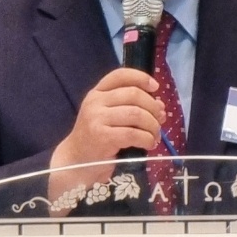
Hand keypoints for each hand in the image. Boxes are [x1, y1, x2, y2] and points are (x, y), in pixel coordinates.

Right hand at [48, 68, 164, 202]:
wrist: (76, 161)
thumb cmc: (96, 138)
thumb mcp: (109, 116)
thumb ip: (131, 107)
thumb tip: (160, 106)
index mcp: (97, 93)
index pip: (120, 75)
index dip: (141, 78)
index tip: (156, 87)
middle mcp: (95, 102)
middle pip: (134, 94)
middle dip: (153, 107)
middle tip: (159, 120)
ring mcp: (97, 119)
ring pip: (136, 114)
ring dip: (152, 125)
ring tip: (155, 135)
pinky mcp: (102, 137)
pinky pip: (133, 134)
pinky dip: (147, 139)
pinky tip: (149, 144)